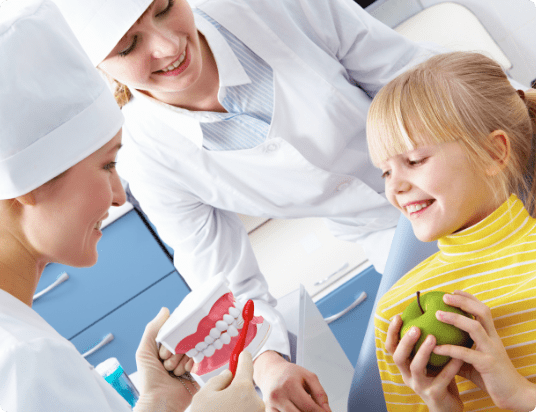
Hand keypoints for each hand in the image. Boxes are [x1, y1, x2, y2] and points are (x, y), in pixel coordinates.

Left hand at [133, 308, 197, 411]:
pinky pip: (199, 358)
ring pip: (192, 348)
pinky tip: (184, 372)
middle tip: (167, 362)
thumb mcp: (145, 352)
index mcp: (165, 347)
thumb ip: (152, 329)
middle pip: (184, 338)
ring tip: (174, 372)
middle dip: (175, 351)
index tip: (166, 346)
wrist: (160, 401)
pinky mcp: (197, 369)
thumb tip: (165, 310)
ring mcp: (188, 360)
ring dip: (182, 360)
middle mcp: (177, 352)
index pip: (174, 330)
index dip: (171, 337)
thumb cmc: (149, 379)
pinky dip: (191, 364)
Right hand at [190, 350, 264, 411]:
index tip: (245, 353)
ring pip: (247, 403)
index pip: (246, 364)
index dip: (244, 357)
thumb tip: (229, 375)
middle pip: (246, 387)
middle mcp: (256, 400)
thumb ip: (219, 380)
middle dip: (235, 390)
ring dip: (237, 405)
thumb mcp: (204, 394)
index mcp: (242, 388)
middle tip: (219, 401)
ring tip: (221, 411)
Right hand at [253, 350, 330, 411]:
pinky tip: (297, 409)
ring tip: (307, 410)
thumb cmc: (291, 374)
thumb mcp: (309, 377)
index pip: (309, 407)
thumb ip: (320, 394)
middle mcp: (278, 395)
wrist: (271, 371)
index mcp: (289, 385)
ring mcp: (271, 405)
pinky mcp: (268, 411)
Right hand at [385, 314, 463, 411]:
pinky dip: (450, 365)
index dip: (391, 332)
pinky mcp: (434, 395)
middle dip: (405, 341)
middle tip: (415, 327)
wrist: (448, 409)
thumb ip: (427, 344)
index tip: (398, 316)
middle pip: (398, 357)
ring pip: (415, 367)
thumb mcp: (430, 361)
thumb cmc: (439, 378)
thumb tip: (432, 314)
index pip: (391, 347)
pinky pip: (442, 378)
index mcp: (404, 366)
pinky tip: (458, 355)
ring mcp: (420, 386)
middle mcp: (407, 376)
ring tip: (432, 337)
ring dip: (422, 351)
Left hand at [432, 291, 535, 410]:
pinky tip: (436, 348)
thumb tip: (436, 348)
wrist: (514, 397)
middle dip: (463, 302)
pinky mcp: (487, 364)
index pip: (482, 311)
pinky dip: (450, 349)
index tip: (453, 291)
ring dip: (455, 319)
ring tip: (437, 315)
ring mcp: (491, 351)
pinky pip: (466, 353)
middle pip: (482, 312)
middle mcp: (493, 340)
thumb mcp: (473, 362)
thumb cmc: (492, 378)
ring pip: (475, 327)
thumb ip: (458, 353)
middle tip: (444, 297)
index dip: (469, 299)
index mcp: (491, 336)